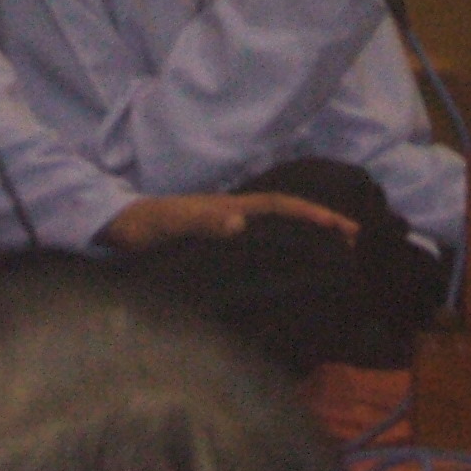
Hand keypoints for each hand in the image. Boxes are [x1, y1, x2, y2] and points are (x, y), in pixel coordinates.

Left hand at [98, 192, 358, 251]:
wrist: (114, 228)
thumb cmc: (141, 226)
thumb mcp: (167, 224)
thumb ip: (200, 222)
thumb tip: (239, 222)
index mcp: (228, 207)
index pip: (278, 206)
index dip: (309, 214)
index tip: (340, 226)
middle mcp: (232, 213)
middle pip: (286, 213)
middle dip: (321, 222)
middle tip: (356, 238)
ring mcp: (225, 226)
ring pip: (277, 226)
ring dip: (306, 234)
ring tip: (337, 251)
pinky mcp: (217, 243)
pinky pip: (262, 240)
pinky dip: (285, 246)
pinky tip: (293, 264)